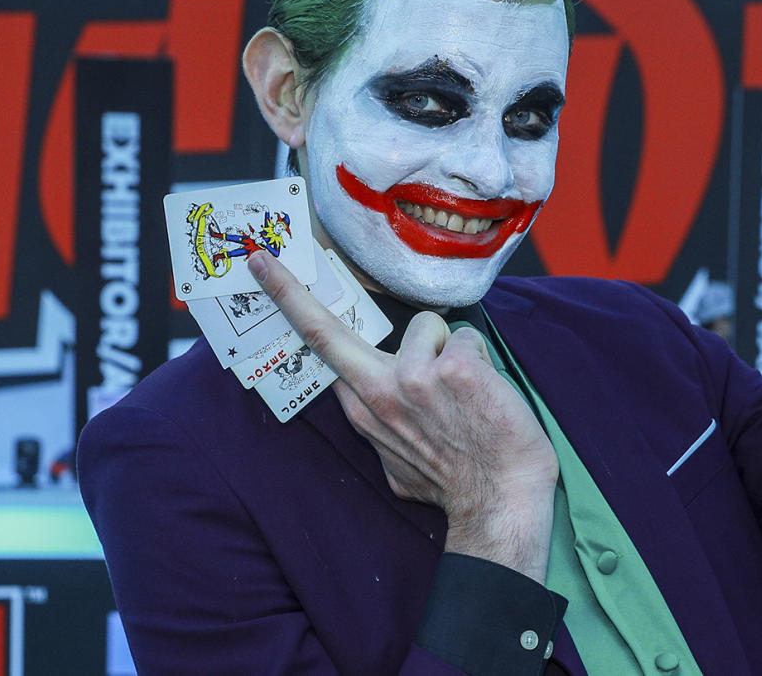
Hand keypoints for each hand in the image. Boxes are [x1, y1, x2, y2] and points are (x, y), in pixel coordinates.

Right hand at [248, 251, 557, 582]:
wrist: (501, 502)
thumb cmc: (458, 485)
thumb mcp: (397, 467)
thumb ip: (384, 430)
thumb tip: (383, 422)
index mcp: (363, 410)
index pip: (320, 351)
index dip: (289, 306)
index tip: (260, 268)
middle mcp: (380, 391)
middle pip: (327, 330)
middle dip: (287, 291)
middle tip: (259, 260)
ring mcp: (415, 377)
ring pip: (429, 326)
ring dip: (449, 349)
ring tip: (464, 391)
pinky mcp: (456, 369)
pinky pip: (466, 339)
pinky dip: (480, 360)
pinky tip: (485, 395)